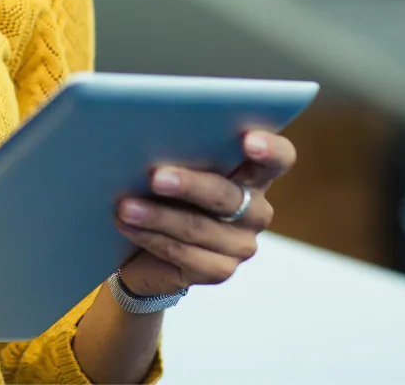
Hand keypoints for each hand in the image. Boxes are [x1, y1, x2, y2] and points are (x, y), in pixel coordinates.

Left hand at [112, 130, 296, 296]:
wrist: (143, 248)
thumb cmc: (161, 192)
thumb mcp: (172, 165)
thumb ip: (177, 151)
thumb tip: (146, 135)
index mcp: (252, 173)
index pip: (279, 158)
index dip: (270, 149)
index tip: (248, 140)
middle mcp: (254, 209)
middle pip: (229, 195)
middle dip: (190, 185)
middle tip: (156, 177)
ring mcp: (240, 243)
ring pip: (200, 227)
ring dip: (158, 216)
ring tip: (125, 206)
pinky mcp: (220, 270)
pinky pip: (185, 254)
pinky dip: (152, 238)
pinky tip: (127, 226)